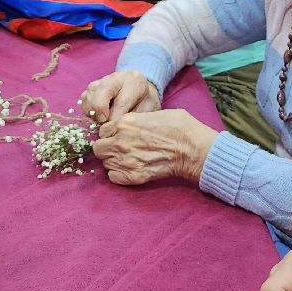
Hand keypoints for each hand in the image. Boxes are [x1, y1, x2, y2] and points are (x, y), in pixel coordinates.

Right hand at [79, 71, 160, 123]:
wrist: (141, 91)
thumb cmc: (144, 103)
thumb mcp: (147, 110)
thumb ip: (133, 117)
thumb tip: (113, 126)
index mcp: (134, 82)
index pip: (121, 102)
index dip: (115, 118)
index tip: (114, 127)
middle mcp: (116, 78)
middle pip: (100, 93)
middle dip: (101, 113)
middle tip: (106, 123)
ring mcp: (102, 80)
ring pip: (89, 96)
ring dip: (93, 112)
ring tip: (103, 119)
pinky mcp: (92, 86)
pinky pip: (83, 99)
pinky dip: (88, 110)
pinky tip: (98, 115)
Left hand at [92, 109, 215, 185]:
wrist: (192, 149)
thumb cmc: (179, 127)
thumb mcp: (154, 113)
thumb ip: (135, 119)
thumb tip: (128, 125)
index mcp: (125, 122)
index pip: (102, 131)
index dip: (109, 134)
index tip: (117, 137)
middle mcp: (120, 141)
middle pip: (98, 148)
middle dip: (107, 148)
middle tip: (120, 149)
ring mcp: (125, 160)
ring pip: (105, 163)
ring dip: (113, 161)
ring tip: (128, 159)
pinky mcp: (133, 176)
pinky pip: (113, 177)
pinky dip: (118, 174)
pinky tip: (129, 169)